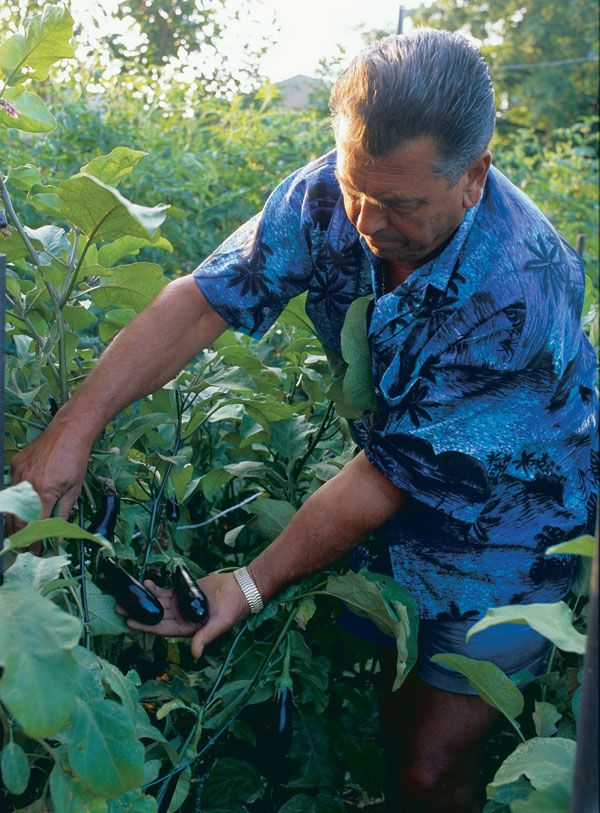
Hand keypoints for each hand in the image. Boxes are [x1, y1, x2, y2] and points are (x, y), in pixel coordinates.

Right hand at [8, 412, 92, 534]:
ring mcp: (18, 473)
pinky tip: (26, 499)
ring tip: (24, 527)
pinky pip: (12, 485)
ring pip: (11, 503)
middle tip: (27, 544)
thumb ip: (63, 513)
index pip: (33, 526)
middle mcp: (27, 485)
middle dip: (21, 534)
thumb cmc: (76, 460)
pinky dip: (17, 495)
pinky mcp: (15, 463)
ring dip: (16, 517)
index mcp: (43, 493)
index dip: (33, 541)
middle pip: (16, 518)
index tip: (34, 551)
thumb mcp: (74, 489)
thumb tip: (58, 535)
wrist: (69, 432)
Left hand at [119, 573, 249, 658]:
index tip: (130, 622)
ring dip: (144, 600)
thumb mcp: (220, 624)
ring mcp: (182, 605)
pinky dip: (157, 589)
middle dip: (138, 612)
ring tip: (127, 595)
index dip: (145, 626)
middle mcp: (182, 618)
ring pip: (158, 604)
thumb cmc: (233, 608)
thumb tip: (195, 654)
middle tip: (119, 607)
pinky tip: (147, 584)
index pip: (161, 629)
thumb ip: (205, 637)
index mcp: (188, 629)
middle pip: (155, 616)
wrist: (241, 589)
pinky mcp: (185, 592)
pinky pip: (167, 592)